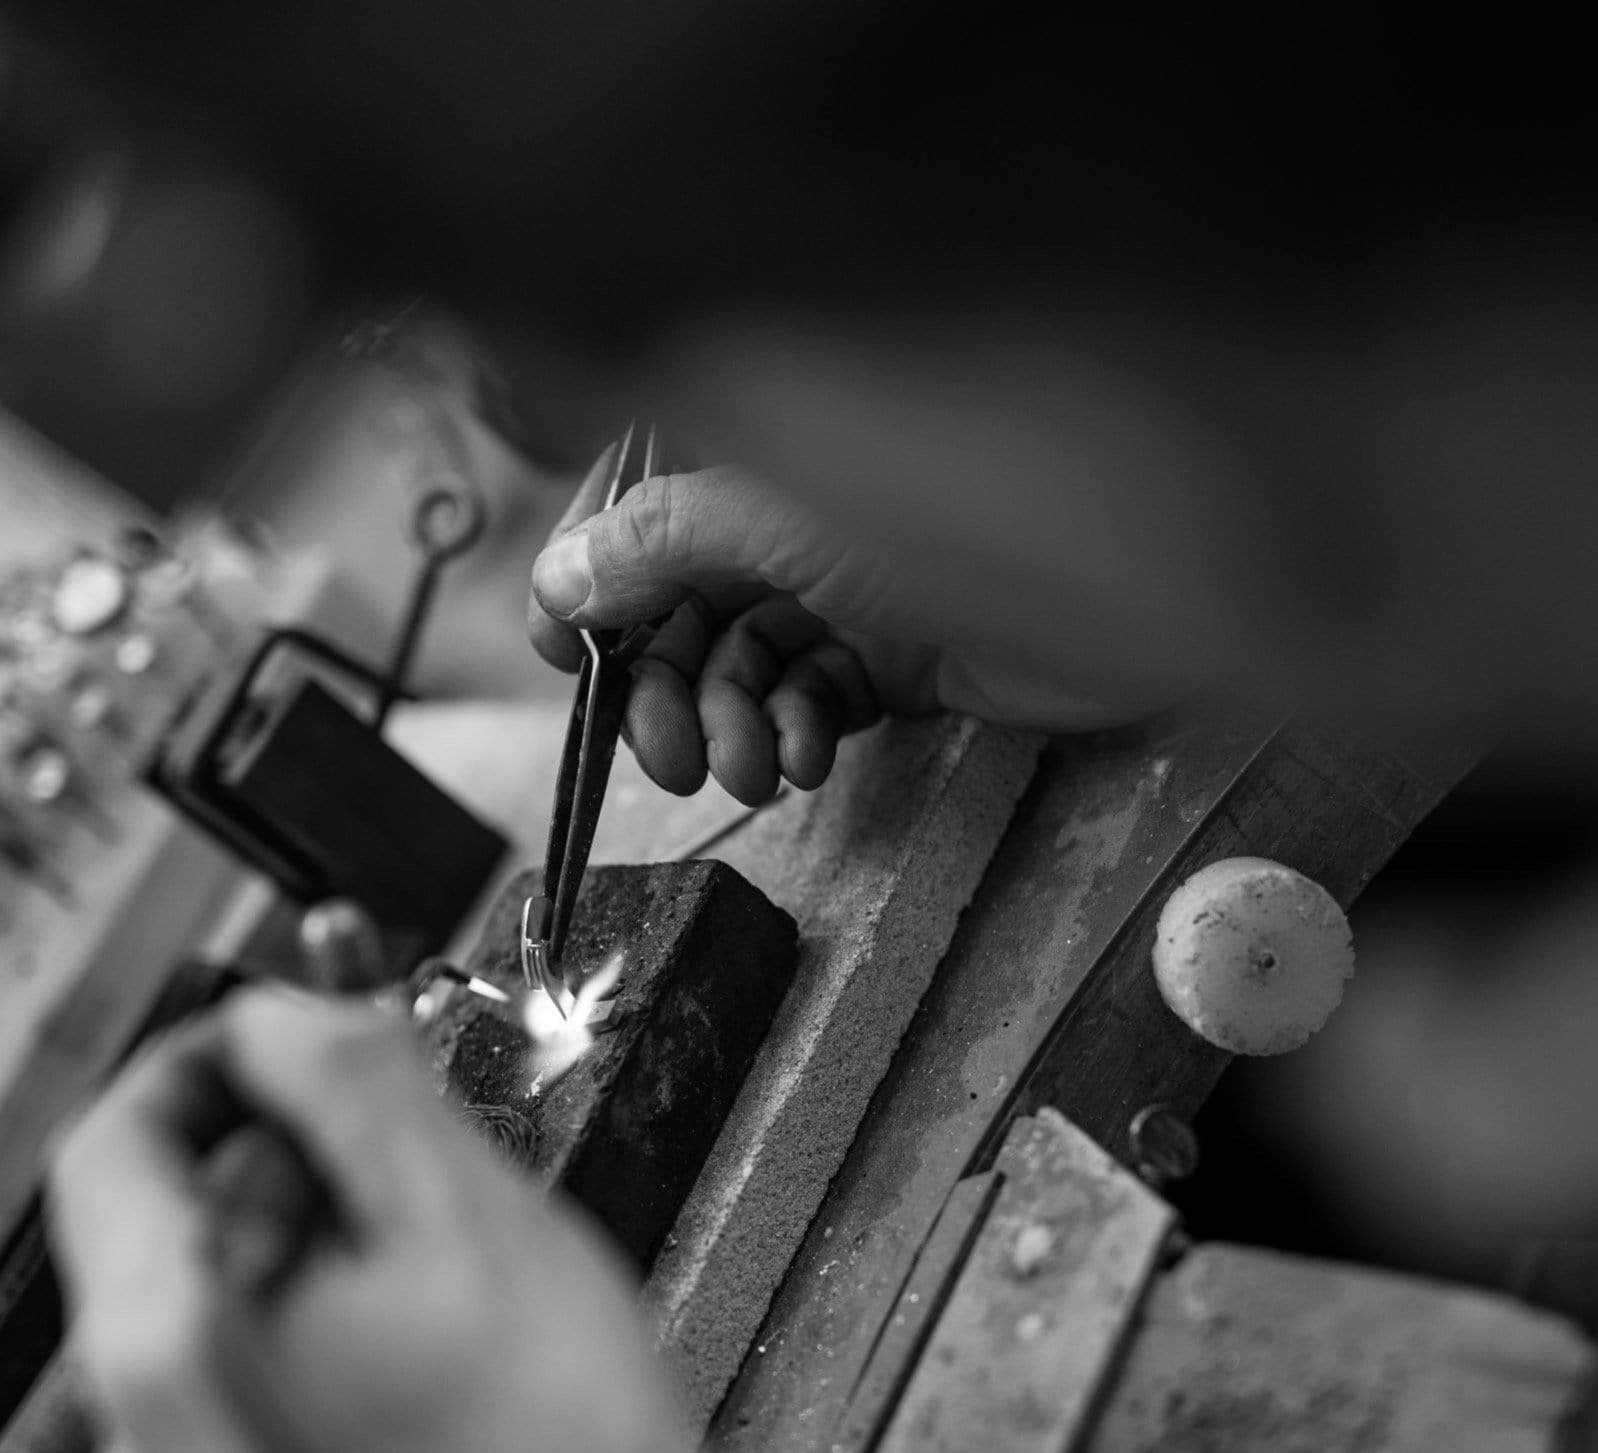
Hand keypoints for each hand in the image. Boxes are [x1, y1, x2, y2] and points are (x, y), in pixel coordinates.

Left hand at [48, 991, 824, 1452]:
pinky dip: (324, 1316)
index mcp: (168, 1348)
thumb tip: (282, 1015)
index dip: (204, 1057)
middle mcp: (148, 1439)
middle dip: (282, 1151)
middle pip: (169, 1221)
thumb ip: (349, 1080)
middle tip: (391, 1138)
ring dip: (314, 1232)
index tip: (283, 1034)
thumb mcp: (462, 1210)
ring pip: (222, 1297)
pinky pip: (256, 1373)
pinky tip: (426, 1332)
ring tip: (433, 1247)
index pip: (112, 1138)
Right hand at [529, 460, 1159, 804]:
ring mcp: (845, 586)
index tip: (566, 662)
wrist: (1132, 575)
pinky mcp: (895, 656)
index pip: (632, 513)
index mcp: (755, 447)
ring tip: (752, 767)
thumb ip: (661, 543)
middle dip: (660, 687)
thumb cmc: (962, 503)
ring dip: (729, 725)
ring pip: (741, 665)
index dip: (590, 590)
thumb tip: (559, 578)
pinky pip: (809, 700)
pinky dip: (795, 733)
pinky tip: (807, 753)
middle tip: (664, 757)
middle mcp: (793, 513)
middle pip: (679, 606)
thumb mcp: (781, 515)